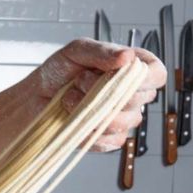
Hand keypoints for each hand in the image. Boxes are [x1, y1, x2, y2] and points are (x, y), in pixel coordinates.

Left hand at [33, 38, 166, 151]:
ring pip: (123, 121)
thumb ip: (102, 52)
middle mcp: (132, 94)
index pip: (157, 74)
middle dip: (103, 90)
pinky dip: (88, 130)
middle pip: (139, 99)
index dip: (145, 77)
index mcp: (132, 69)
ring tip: (71, 98)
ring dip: (91, 110)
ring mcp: (122, 119)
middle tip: (79, 81)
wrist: (35, 98)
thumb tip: (127, 56)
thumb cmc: (58, 73)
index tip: (122, 73)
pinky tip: (74, 118)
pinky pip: (110, 141)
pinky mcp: (109, 139)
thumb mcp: (77, 51)